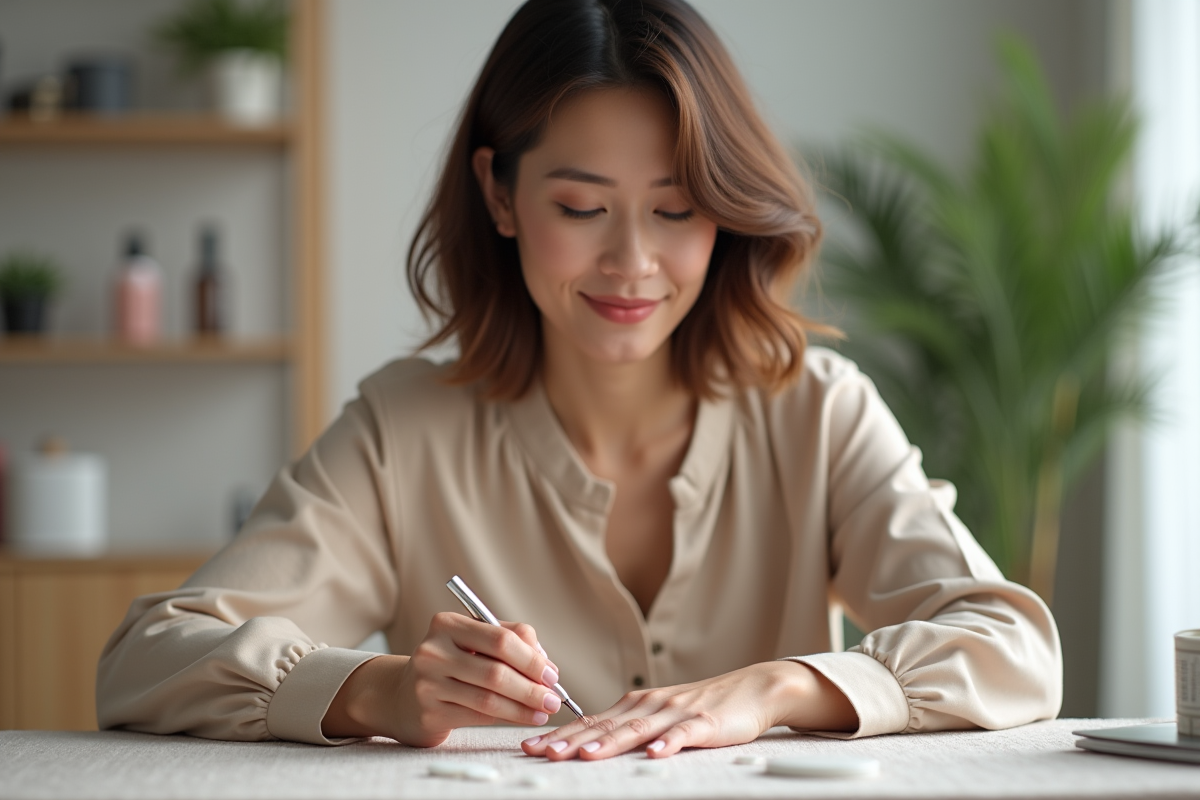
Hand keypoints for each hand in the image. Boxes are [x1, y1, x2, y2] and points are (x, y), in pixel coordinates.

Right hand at [322, 612, 562, 746]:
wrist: (401, 697)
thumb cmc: (451, 665)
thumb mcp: (474, 644)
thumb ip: (512, 642)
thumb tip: (547, 666)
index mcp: (447, 623)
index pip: (500, 638)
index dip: (531, 658)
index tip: (551, 674)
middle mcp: (433, 650)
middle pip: (496, 670)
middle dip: (531, 686)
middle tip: (554, 698)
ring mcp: (427, 682)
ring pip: (489, 697)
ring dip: (524, 707)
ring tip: (545, 711)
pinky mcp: (429, 711)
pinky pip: (478, 715)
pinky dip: (508, 718)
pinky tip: (524, 719)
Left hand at [520, 661, 856, 760]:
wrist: (751, 690)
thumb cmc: (703, 706)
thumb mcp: (658, 716)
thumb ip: (626, 727)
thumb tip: (586, 741)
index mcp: (634, 706)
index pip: (589, 723)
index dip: (559, 735)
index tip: (530, 746)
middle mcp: (648, 706)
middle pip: (604, 726)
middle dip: (570, 741)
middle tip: (542, 753)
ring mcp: (675, 713)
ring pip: (636, 730)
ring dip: (609, 743)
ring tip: (585, 756)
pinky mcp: (703, 723)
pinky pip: (683, 735)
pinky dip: (668, 745)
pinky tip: (655, 754)